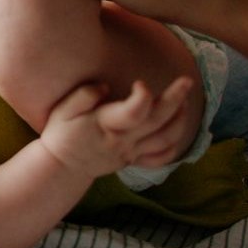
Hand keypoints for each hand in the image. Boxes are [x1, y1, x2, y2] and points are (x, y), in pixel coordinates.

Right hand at [41, 78, 194, 180]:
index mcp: (105, 125)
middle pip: (157, 121)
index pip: (133, 112)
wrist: (61, 167)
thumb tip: (105, 87)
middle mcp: (123, 140)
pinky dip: (174, 146)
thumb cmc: (61, 134)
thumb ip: (83, 95)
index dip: (143, 96)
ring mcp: (131, 152)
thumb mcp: (63, 110)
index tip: (139, 83)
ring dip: (179, 119)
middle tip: (186, 81)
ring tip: (184, 101)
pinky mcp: (133, 160)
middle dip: (175, 99)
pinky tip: (176, 129)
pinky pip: (160, 158)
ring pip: (165, 139)